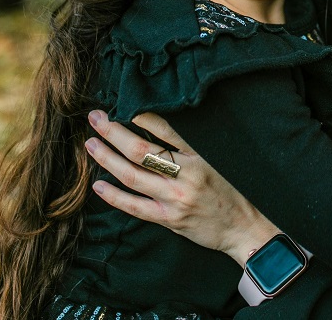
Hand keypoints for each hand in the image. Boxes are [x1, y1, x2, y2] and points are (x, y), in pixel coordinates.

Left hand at [85, 110, 278, 264]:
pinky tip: (98, 186)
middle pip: (141, 150)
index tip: (121, 105)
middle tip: (96, 119)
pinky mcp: (168, 219)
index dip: (140, 116)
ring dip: (107, 159)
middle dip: (114, 132)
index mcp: (198, 156)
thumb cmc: (226, 190)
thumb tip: (151, 126)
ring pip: (133, 176)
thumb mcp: (212, 161)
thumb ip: (185, 148)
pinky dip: (114, 196)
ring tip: (91, 145)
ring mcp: (174, 198)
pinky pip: (135, 206)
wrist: (240, 227)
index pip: (165, 130)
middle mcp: (185, 175)